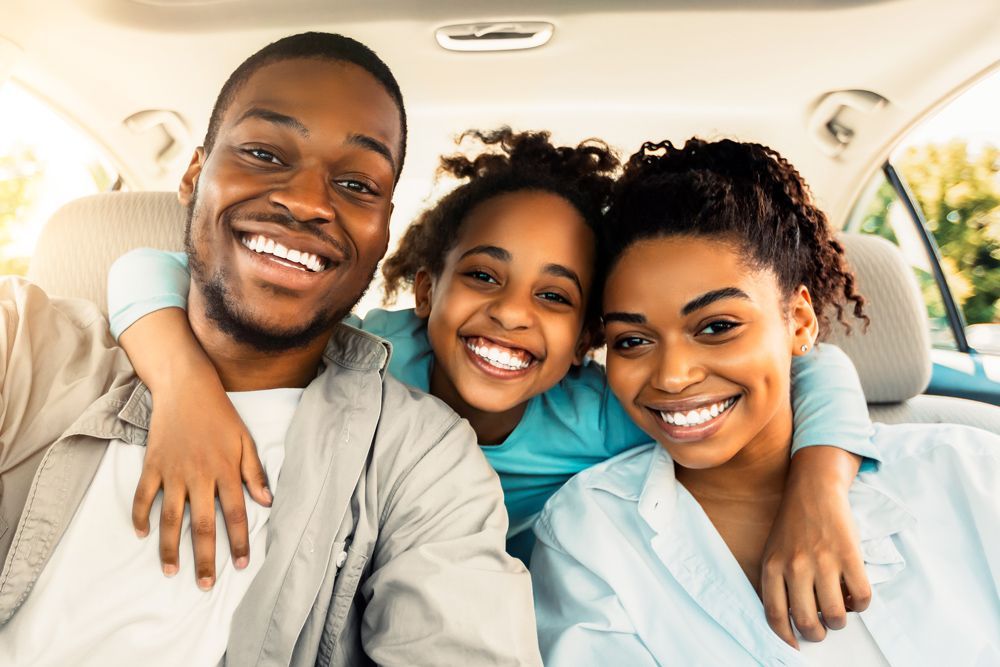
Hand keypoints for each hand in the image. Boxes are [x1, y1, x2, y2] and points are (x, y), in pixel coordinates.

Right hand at [131, 366, 270, 589]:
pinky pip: (143, 496)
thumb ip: (255, 472)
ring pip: (171, 518)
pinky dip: (140, 516)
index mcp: (226, 471)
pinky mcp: (152, 465)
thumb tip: (267, 502)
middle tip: (206, 584)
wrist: (186, 389)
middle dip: (205, 558)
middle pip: (202, 526)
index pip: (235, 515)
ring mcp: (173, 472)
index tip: (241, 565)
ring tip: (172, 571)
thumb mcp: (245, 440)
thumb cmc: (221, 415)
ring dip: (171, 548)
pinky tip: (142, 534)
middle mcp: (200, 476)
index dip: (238, 541)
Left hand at [760, 446, 871, 646]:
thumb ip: (776, 582)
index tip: (795, 645)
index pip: (775, 615)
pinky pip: (862, 598)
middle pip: (807, 621)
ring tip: (839, 611)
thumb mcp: (773, 552)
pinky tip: (854, 595)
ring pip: (836, 615)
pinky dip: (861, 605)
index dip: (786, 637)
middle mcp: (795, 566)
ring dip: (840, 621)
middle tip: (822, 628)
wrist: (813, 489)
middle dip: (817, 633)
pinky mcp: (849, 556)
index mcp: (772, 567)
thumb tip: (788, 620)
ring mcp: (823, 561)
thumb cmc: (793, 525)